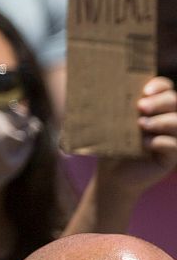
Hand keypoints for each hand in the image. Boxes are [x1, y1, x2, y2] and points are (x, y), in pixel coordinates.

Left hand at [99, 77, 176, 196]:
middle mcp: (165, 119)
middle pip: (173, 101)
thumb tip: (91, 89)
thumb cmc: (109, 144)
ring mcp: (171, 138)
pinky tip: (144, 144)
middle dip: (159, 101)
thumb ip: (107, 106)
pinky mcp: (170, 157)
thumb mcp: (107, 123)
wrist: (110, 174)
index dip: (159, 85)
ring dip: (160, 120)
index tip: (145, 91)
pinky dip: (160, 141)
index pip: (165, 88)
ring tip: (140, 125)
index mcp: (152, 107)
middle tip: (140, 106)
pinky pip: (174, 145)